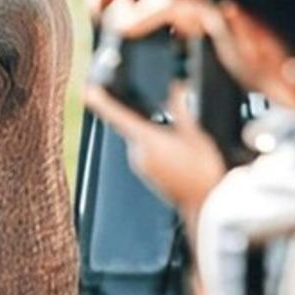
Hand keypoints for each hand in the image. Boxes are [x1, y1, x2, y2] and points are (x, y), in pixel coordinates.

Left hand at [84, 81, 225, 221]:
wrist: (206, 205)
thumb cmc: (201, 173)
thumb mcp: (195, 135)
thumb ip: (182, 109)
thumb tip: (176, 88)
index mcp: (147, 140)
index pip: (117, 116)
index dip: (101, 101)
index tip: (87, 90)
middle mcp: (138, 154)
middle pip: (136, 126)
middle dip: (152, 121)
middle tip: (177, 129)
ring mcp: (141, 166)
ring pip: (144, 140)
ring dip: (158, 137)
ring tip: (184, 148)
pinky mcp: (146, 175)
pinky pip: (148, 154)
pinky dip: (160, 150)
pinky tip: (181, 158)